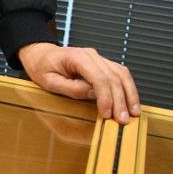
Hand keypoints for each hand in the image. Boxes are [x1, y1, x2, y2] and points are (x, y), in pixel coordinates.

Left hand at [18, 42, 139, 123]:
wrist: (39, 54)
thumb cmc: (41, 66)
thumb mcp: (49, 81)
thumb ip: (71, 88)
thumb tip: (93, 94)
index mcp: (77, 57)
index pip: (99, 78)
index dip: (106, 98)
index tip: (108, 114)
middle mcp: (91, 55)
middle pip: (113, 77)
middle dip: (120, 100)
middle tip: (123, 119)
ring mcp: (98, 58)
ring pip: (121, 74)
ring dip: (129, 94)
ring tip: (133, 113)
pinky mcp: (102, 63)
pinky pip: (119, 74)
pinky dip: (127, 87)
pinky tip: (130, 101)